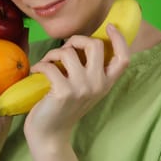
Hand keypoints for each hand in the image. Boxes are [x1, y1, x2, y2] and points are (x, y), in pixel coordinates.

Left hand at [24, 24, 129, 146]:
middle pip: (95, 45)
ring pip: (68, 52)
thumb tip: (81, 41)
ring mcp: (82, 88)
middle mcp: (98, 84)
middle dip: (76, 40)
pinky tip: (37, 70)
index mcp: (106, 83)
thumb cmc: (65, 105)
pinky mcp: (64, 92)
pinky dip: (40, 64)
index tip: (111, 26)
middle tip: (65, 49)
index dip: (120, 39)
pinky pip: (50, 65)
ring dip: (52, 53)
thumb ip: (90, 68)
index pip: (123, 58)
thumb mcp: (85, 87)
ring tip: (47, 63)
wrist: (51, 134)